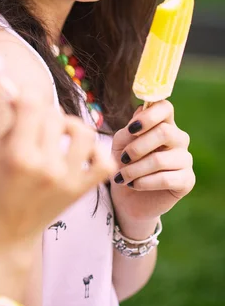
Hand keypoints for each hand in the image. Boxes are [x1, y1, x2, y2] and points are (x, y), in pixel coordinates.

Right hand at [0, 95, 115, 248]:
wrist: (4, 235)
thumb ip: (11, 122)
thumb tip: (24, 93)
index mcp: (18, 156)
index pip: (32, 104)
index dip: (26, 95)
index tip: (21, 100)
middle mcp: (45, 166)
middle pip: (55, 116)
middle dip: (43, 115)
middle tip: (34, 126)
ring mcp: (67, 179)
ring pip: (83, 132)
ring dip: (70, 127)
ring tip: (59, 136)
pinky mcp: (81, 190)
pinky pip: (104, 162)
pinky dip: (96, 153)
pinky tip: (80, 153)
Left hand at [111, 100, 194, 225]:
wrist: (127, 198)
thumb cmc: (124, 165)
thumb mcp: (119, 145)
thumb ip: (127, 132)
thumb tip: (138, 118)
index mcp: (163, 123)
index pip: (165, 107)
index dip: (149, 115)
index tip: (132, 128)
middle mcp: (178, 138)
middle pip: (165, 132)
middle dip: (137, 147)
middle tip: (122, 158)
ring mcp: (185, 159)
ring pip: (160, 159)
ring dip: (135, 169)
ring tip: (122, 177)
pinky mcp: (187, 181)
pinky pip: (165, 179)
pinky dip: (144, 182)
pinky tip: (134, 185)